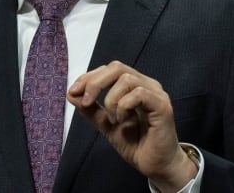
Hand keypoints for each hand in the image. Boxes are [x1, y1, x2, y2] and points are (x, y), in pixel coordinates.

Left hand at [66, 61, 196, 191]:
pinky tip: (122, 121)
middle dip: (95, 83)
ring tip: (112, 120)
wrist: (156, 166)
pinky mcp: (162, 106)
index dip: (88, 77)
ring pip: (126, 79)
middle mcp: (146, 85)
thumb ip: (91, 109)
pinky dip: (124, 106)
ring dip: (111, 99)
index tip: (73, 92)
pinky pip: (139, 94)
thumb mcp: (106, 125)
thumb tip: (71, 94)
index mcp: (134, 86)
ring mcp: (156, 94)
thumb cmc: (136, 144)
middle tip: (86, 102)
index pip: (109, 70)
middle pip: (117, 67)